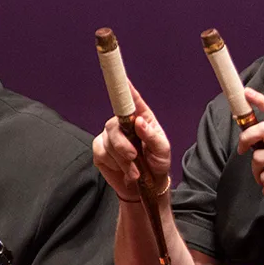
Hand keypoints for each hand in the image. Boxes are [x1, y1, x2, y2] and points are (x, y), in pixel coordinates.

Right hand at [92, 82, 170, 200]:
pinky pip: (101, 153)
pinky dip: (114, 164)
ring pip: (108, 142)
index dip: (126, 88)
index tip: (123, 79)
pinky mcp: (101, 150)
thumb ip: (152, 136)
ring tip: (135, 170)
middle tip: (134, 157)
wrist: (147, 185)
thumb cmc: (157, 163)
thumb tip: (139, 122)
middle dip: (123, 144)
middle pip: (114, 124)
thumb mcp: (162, 150)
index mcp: (142, 118)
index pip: (132, 100)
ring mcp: (110, 136)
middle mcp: (123, 124)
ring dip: (122, 160)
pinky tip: (124, 170)